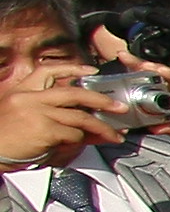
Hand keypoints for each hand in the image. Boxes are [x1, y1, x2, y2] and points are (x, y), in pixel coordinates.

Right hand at [0, 77, 123, 165]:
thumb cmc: (3, 139)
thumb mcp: (19, 116)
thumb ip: (46, 113)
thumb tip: (78, 120)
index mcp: (22, 92)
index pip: (47, 71)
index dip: (72, 69)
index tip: (90, 71)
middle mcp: (30, 98)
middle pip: (74, 93)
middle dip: (101, 100)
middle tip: (117, 107)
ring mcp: (38, 113)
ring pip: (80, 116)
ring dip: (101, 127)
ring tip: (113, 135)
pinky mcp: (44, 130)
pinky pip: (74, 134)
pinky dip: (84, 140)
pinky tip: (90, 143)